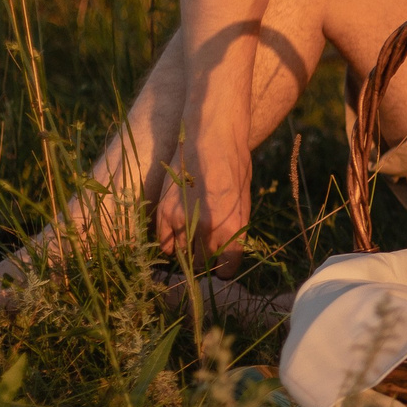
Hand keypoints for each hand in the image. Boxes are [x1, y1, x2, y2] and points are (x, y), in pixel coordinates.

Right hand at [154, 133, 251, 274]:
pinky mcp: (164, 211)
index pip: (226, 269)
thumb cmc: (235, 167)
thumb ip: (234, 231)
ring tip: (192, 239)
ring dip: (186, 252)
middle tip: (206, 250)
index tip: (223, 265)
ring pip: (181, 255)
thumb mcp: (244, 202)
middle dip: (205, 261)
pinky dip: (169, 243)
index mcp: (231, 229)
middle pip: (202, 265)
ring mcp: (182, 221)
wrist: (212, 138)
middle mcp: (206, 229)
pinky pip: (162, 242)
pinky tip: (176, 235)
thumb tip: (226, 252)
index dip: (224, 269)